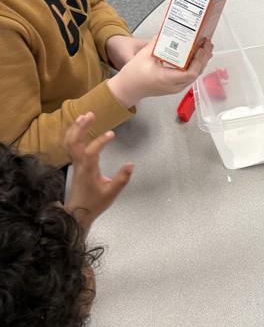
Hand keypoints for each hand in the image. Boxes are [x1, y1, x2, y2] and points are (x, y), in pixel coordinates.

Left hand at [63, 113, 132, 233]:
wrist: (78, 212)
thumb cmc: (96, 202)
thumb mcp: (112, 193)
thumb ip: (122, 178)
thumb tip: (131, 164)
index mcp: (88, 170)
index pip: (92, 151)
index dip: (101, 141)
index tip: (112, 134)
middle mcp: (79, 164)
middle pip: (74, 141)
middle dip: (81, 127)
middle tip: (91, 114)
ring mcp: (75, 163)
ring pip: (69, 142)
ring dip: (75, 128)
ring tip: (84, 116)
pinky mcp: (74, 164)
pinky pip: (69, 146)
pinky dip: (72, 134)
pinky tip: (79, 128)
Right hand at [107, 37, 212, 108]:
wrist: (128, 88)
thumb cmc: (133, 74)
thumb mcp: (144, 55)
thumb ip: (157, 42)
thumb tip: (168, 30)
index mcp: (166, 78)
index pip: (190, 73)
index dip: (198, 61)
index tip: (200, 48)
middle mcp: (174, 86)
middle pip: (196, 74)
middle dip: (204, 58)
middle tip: (207, 43)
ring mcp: (176, 88)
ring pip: (194, 76)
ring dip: (201, 61)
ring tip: (206, 48)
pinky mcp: (175, 86)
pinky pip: (189, 77)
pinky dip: (195, 66)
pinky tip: (198, 57)